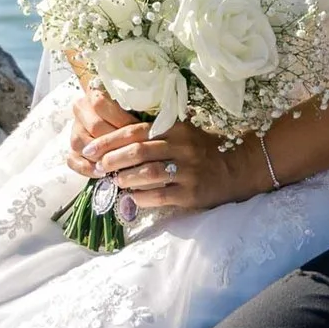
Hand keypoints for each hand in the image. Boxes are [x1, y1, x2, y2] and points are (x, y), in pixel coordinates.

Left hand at [67, 93, 248, 217]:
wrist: (238, 167)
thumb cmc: (203, 149)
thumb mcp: (183, 132)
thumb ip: (156, 131)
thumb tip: (117, 137)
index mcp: (175, 129)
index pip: (135, 131)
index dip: (109, 140)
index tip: (90, 149)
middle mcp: (181, 147)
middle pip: (138, 151)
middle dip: (112, 160)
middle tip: (98, 167)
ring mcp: (187, 170)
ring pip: (148, 173)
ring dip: (125, 179)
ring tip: (115, 182)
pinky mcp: (191, 193)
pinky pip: (160, 195)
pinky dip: (141, 198)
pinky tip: (131, 199)